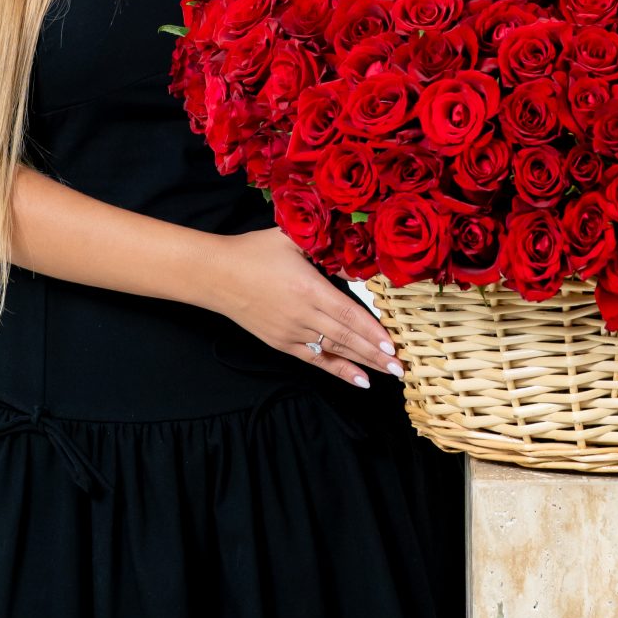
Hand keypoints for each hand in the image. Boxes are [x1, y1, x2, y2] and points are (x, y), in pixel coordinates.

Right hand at [201, 226, 402, 389]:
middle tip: (402, 366)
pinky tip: (360, 380)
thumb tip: (354, 238)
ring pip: (335, 351)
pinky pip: (316, 360)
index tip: (393, 343)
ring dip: (364, 363)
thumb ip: (323, 241)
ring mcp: (291, 332)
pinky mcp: (281, 343)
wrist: (216, 275)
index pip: (349, 313)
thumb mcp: (291, 237)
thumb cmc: (254, 252)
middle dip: (377, 353)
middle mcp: (302, 314)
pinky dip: (339, 370)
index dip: (372, 330)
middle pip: (347, 338)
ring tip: (389, 374)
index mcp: (308, 288)